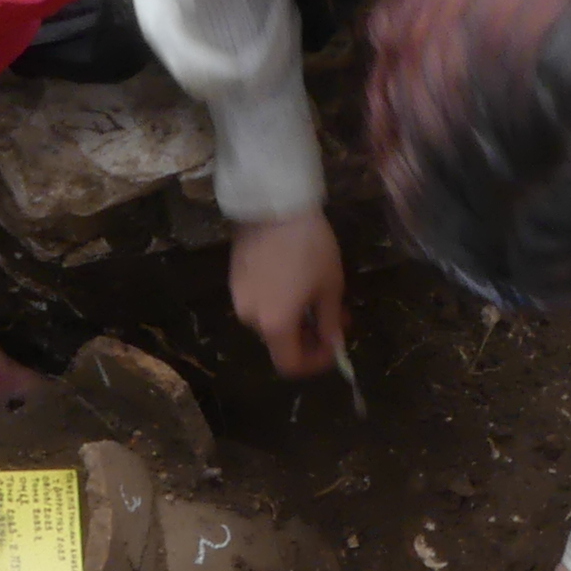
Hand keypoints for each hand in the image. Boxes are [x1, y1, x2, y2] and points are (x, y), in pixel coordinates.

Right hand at [228, 214, 346, 376]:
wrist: (275, 205)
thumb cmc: (310, 247)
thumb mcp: (330, 286)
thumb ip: (331, 323)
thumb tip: (334, 343)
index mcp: (275, 325)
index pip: (291, 365)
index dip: (315, 362)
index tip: (335, 347)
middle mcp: (251, 319)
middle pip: (281, 344)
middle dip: (310, 338)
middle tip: (335, 319)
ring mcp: (239, 299)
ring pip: (270, 323)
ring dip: (296, 320)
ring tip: (317, 298)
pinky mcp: (235, 280)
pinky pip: (260, 304)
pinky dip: (279, 304)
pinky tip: (295, 283)